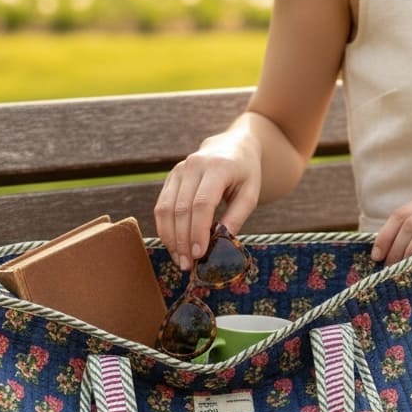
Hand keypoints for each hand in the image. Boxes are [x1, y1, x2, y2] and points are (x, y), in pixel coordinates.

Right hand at [155, 141, 260, 271]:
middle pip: (181, 209)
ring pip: (165, 209)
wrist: (232, 146)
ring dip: (170, 238)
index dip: (198, 231)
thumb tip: (221, 243)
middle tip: (187, 265)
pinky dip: (165, 228)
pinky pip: (161, 206)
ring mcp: (178, 170)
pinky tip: (173, 245)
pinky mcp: (170, 177)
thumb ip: (237, 217)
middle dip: (182, 240)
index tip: (199, 254)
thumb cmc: (245, 173)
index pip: (202, 203)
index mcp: (217, 167)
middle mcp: (193, 165)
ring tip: (179, 259)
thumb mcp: (250, 193)